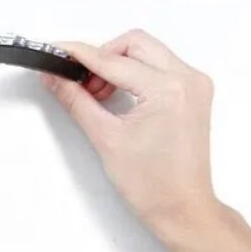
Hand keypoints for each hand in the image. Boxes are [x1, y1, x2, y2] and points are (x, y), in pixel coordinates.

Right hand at [40, 29, 218, 233]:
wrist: (181, 208)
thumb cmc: (153, 184)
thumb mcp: (105, 137)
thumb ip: (76, 100)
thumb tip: (56, 78)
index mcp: (168, 89)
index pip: (113, 61)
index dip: (80, 55)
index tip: (58, 52)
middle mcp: (187, 80)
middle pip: (134, 44)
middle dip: (102, 58)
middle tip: (79, 82)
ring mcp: (194, 85)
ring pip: (147, 52)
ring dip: (118, 66)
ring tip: (98, 95)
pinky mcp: (193, 93)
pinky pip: (160, 66)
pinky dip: (135, 74)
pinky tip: (118, 96)